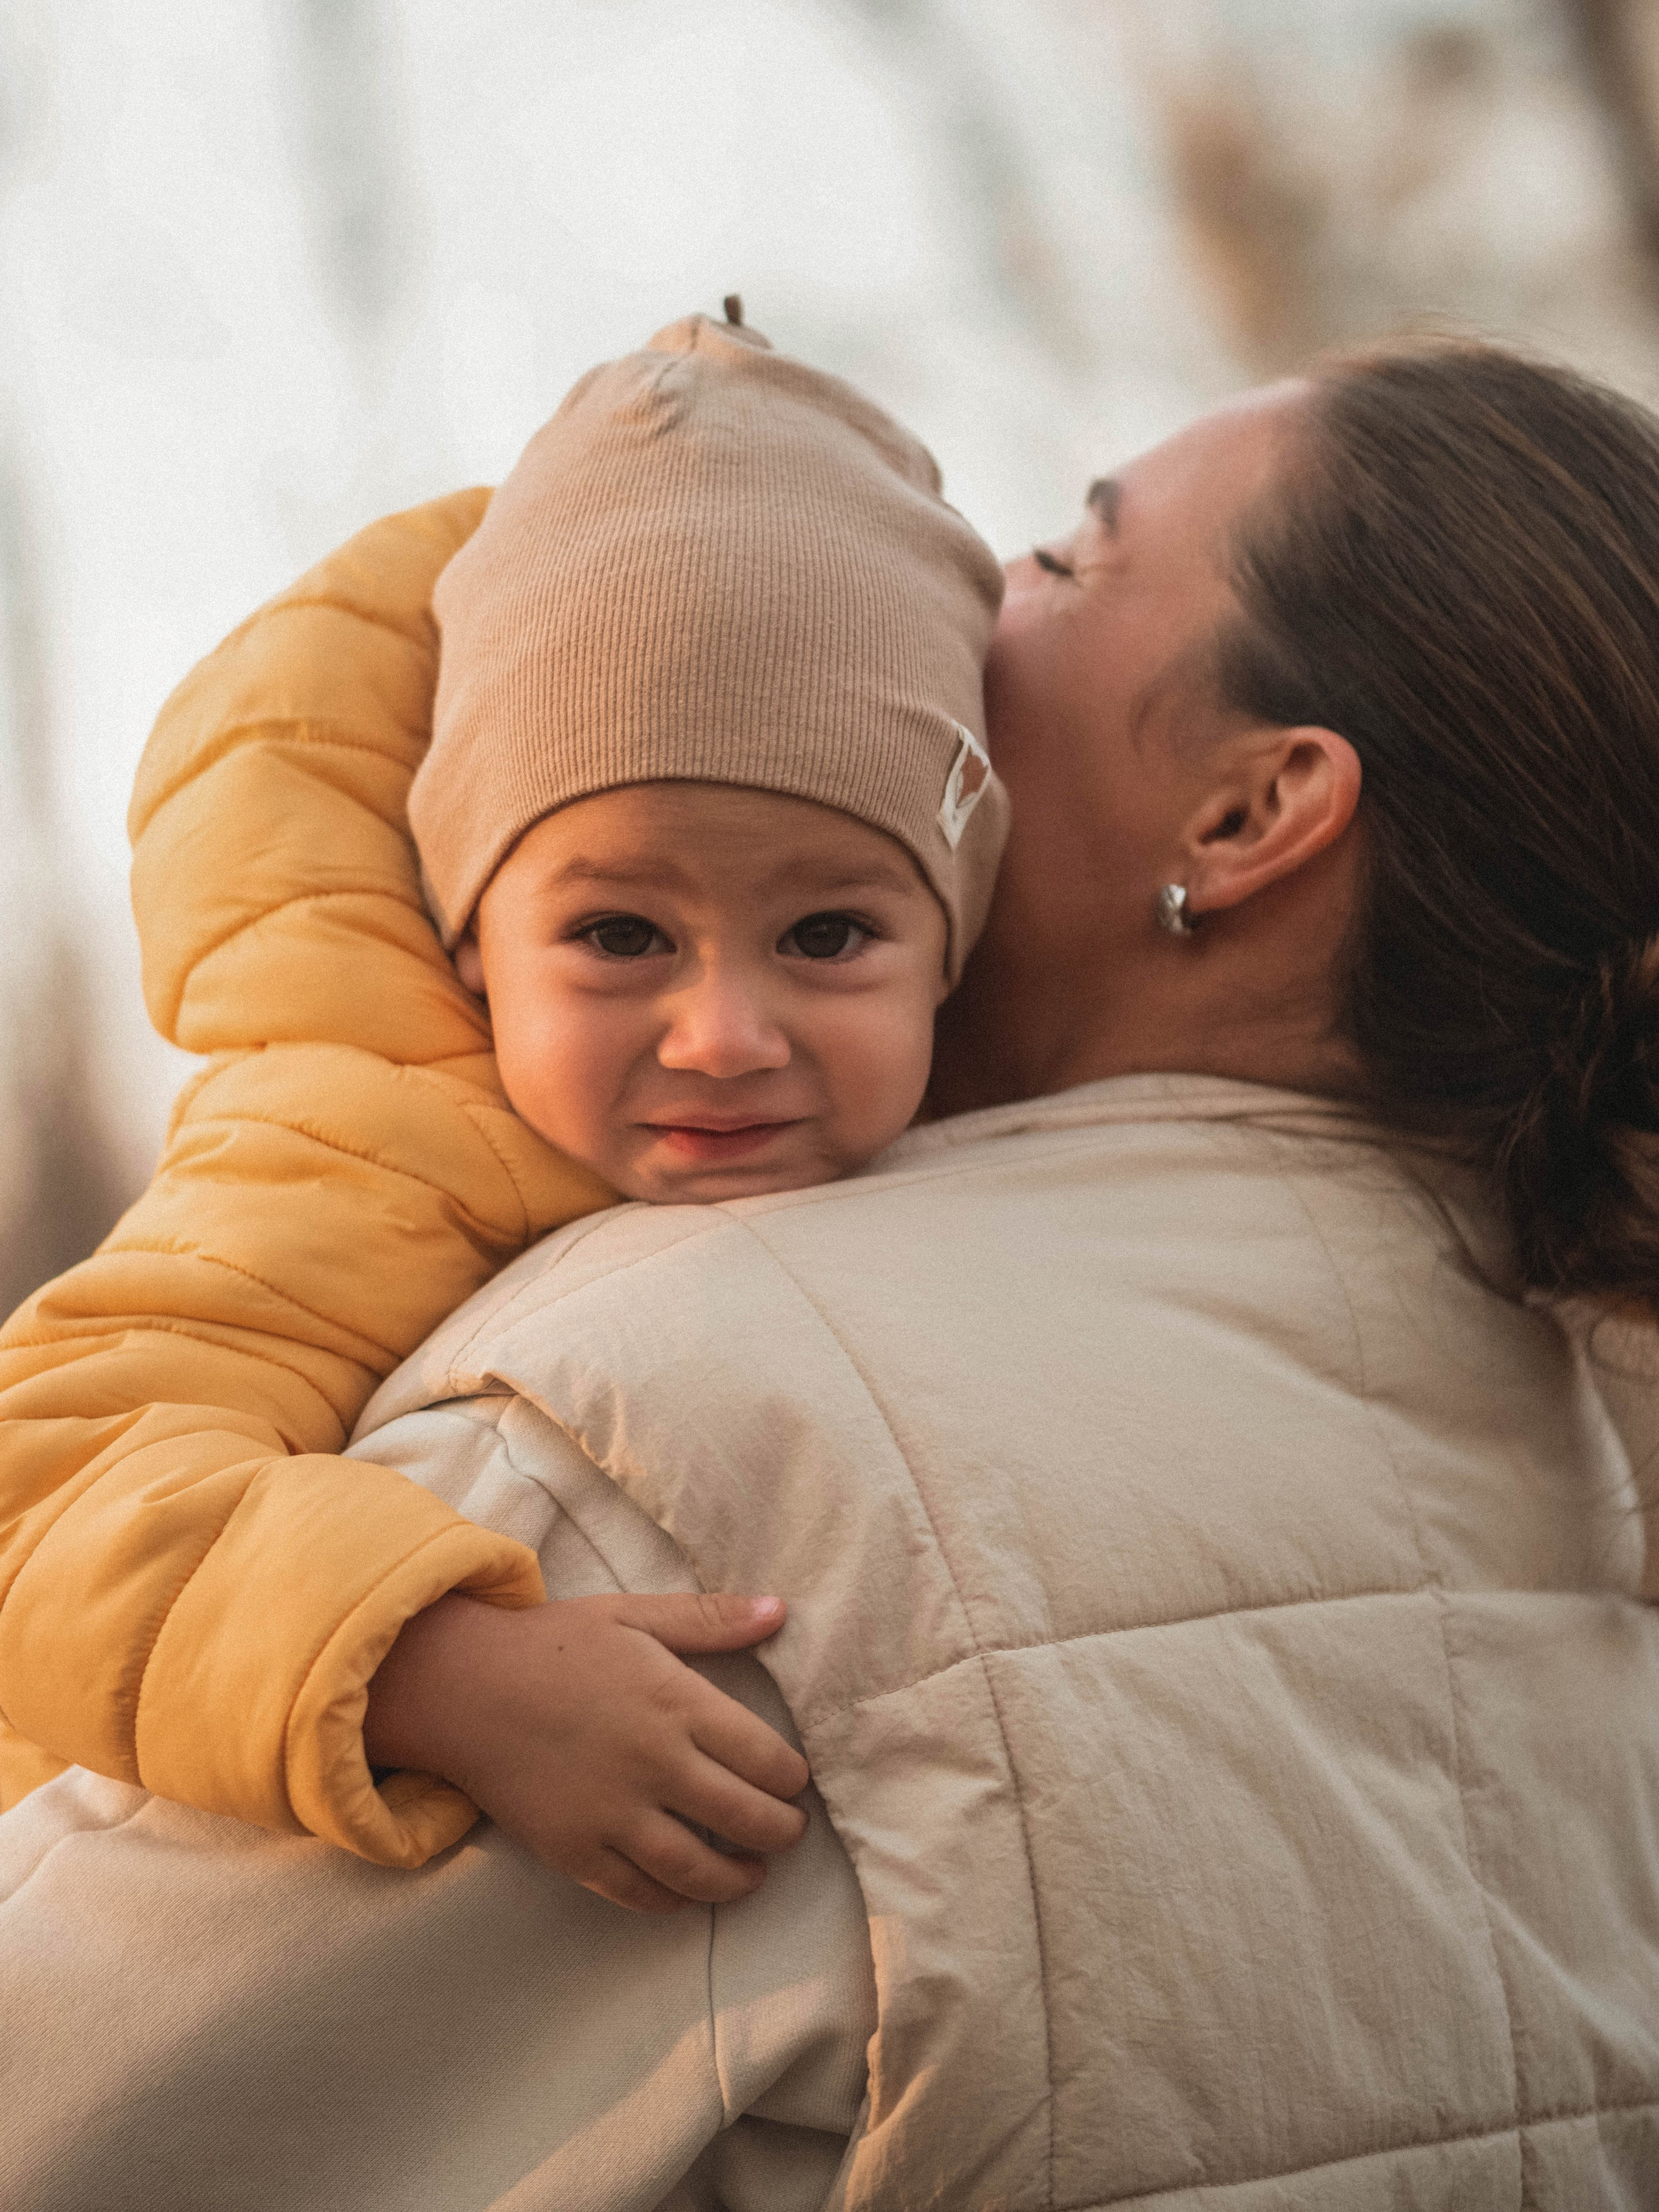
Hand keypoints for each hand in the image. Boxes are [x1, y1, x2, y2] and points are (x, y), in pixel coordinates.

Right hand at [362, 1590, 809, 1912]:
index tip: (794, 1781)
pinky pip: (638, 1893)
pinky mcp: (575, 1851)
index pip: (766, 1758)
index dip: (792, 1778)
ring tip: (754, 1873)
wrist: (462, 1687)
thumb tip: (781, 1610)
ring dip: (739, 1879)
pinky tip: (688, 1891)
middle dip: (782, 1832)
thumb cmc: (552, 1645)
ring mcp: (613, 1815)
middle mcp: (654, 1765)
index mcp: (676, 1703)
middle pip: (745, 1819)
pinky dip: (673, 1900)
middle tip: (790, 1831)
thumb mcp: (634, 1615)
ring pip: (699, 1870)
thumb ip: (711, 1618)